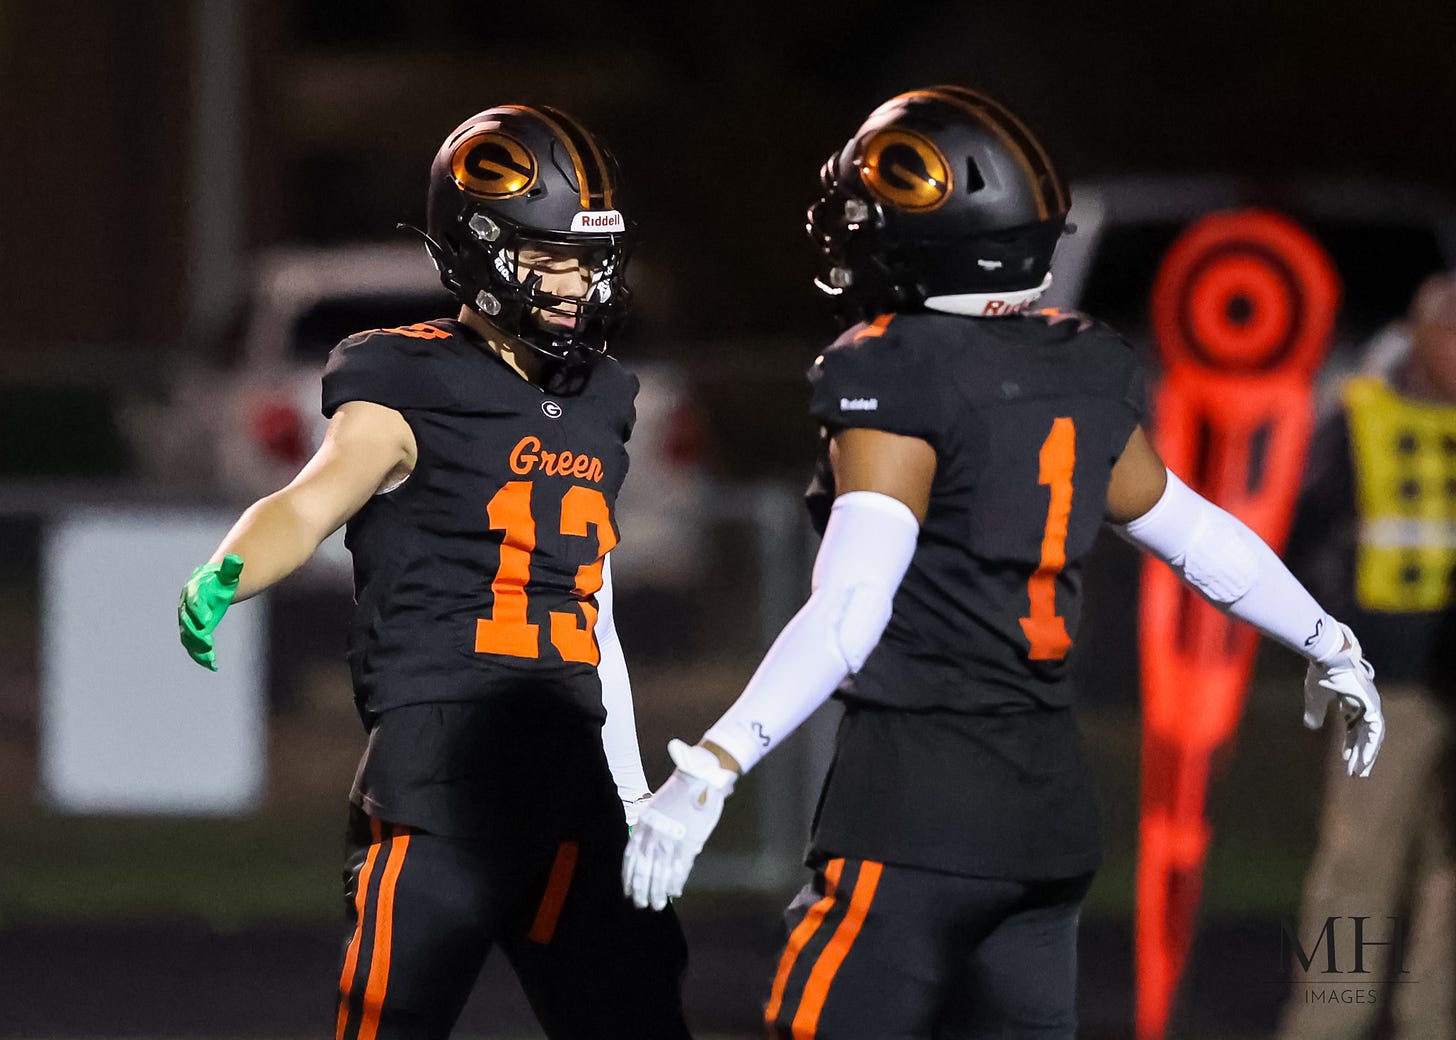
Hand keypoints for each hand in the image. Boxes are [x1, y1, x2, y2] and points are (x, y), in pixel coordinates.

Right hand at [178, 554, 243, 670]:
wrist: (211, 586)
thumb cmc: (220, 581)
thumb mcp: (228, 574)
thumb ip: (231, 569)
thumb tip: (237, 560)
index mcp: (193, 591)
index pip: (194, 601)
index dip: (199, 610)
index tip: (208, 621)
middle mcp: (186, 607)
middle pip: (187, 622)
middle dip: (196, 633)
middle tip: (208, 644)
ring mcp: (188, 621)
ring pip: (188, 637)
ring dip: (197, 649)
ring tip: (210, 659)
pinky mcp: (193, 633)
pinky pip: (193, 647)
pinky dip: (201, 657)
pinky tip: (214, 666)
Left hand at [622, 739, 736, 909]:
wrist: (698, 779)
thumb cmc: (678, 793)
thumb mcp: (655, 808)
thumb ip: (649, 829)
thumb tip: (648, 851)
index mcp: (643, 825)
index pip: (631, 858)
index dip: (629, 877)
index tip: (628, 890)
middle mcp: (653, 835)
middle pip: (643, 870)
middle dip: (640, 890)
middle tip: (640, 904)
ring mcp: (670, 841)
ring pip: (660, 875)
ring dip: (657, 892)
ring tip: (656, 905)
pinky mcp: (688, 844)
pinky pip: (679, 871)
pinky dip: (675, 884)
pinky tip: (674, 893)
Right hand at [1303, 622, 1384, 776]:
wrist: (1328, 656)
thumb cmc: (1321, 672)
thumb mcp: (1315, 698)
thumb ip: (1315, 712)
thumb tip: (1311, 727)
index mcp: (1352, 701)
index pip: (1354, 728)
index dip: (1349, 744)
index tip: (1344, 759)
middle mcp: (1365, 704)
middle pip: (1364, 735)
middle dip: (1359, 753)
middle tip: (1356, 772)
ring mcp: (1371, 704)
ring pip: (1371, 736)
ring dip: (1366, 754)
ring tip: (1359, 771)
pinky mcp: (1372, 705)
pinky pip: (1373, 732)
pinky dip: (1369, 747)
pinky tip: (1364, 759)